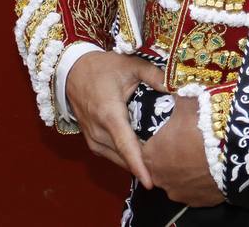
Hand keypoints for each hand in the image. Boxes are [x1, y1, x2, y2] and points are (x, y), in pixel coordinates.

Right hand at [66, 51, 165, 187]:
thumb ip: (154, 76)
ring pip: (117, 159)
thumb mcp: (131, 65)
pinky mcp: (91, 141)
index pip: (126, 146)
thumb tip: (176, 87)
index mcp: (109, 114)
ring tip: (158, 168)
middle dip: (144, 166)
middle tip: (168, 171)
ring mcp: (93, 138)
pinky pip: (111, 155)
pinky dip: (125, 158)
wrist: (72, 71)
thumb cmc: (103, 67)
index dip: (138, 165)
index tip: (150, 182)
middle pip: (124, 157)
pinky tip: (141, 158)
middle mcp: (99, 131)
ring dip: (135, 164)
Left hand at [143, 94, 225, 206]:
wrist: (233, 148)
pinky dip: (199, 180)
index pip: (146, 147)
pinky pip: (194, 189)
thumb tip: (172, 81)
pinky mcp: (196, 201)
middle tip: (187, 140)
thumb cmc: (203, 122)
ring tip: (200, 154)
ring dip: (184, 169)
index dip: (159, 138)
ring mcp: (178, 191)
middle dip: (170, 155)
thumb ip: (174, 93)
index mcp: (150, 153)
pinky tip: (209, 167)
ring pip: (177, 179)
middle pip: (160, 165)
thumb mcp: (186, 101)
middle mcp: (159, 176)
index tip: (171, 131)